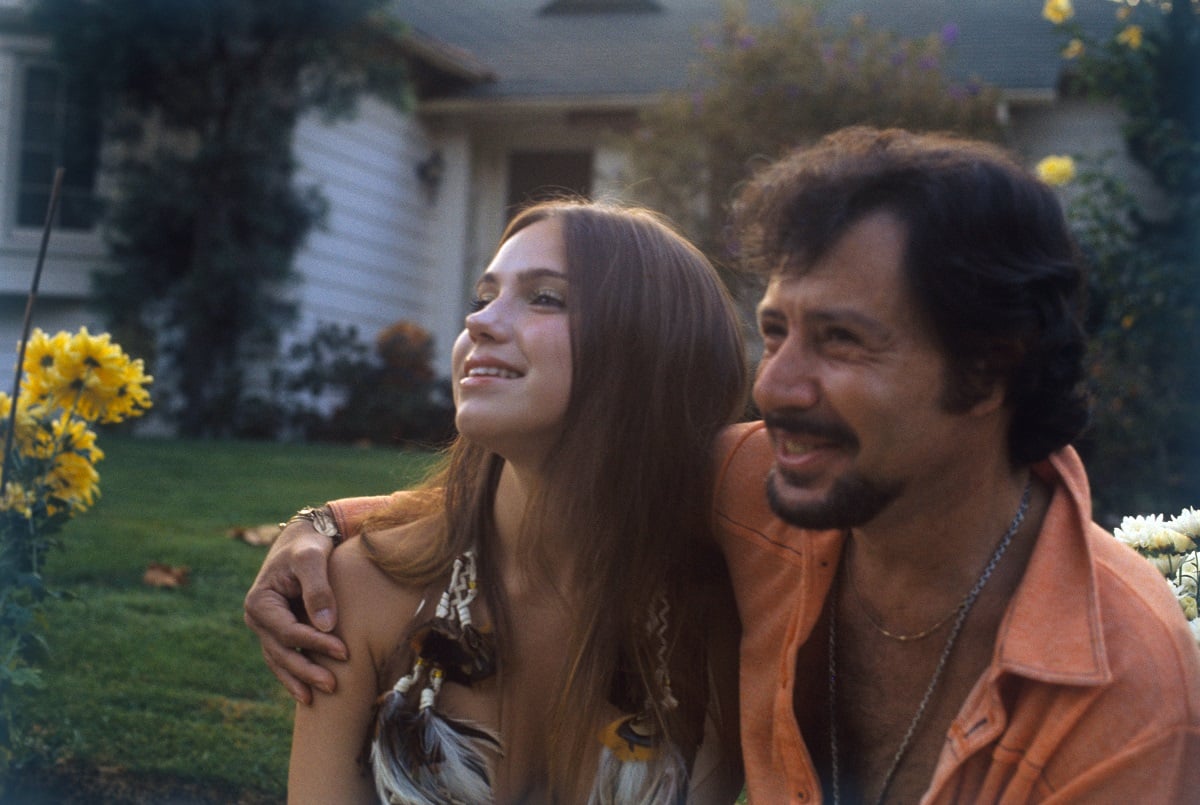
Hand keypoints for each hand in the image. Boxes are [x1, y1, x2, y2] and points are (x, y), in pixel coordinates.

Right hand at [244, 517, 347, 703]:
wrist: (305, 538)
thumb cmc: (310, 545)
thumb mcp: (313, 559)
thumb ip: (318, 589)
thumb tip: (326, 625)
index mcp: (260, 602)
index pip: (288, 632)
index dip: (314, 644)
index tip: (344, 651)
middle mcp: (258, 618)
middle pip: (282, 652)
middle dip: (306, 670)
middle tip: (333, 685)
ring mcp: (266, 628)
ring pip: (280, 660)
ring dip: (300, 679)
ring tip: (320, 698)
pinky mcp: (278, 631)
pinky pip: (284, 658)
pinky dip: (295, 675)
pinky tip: (308, 693)